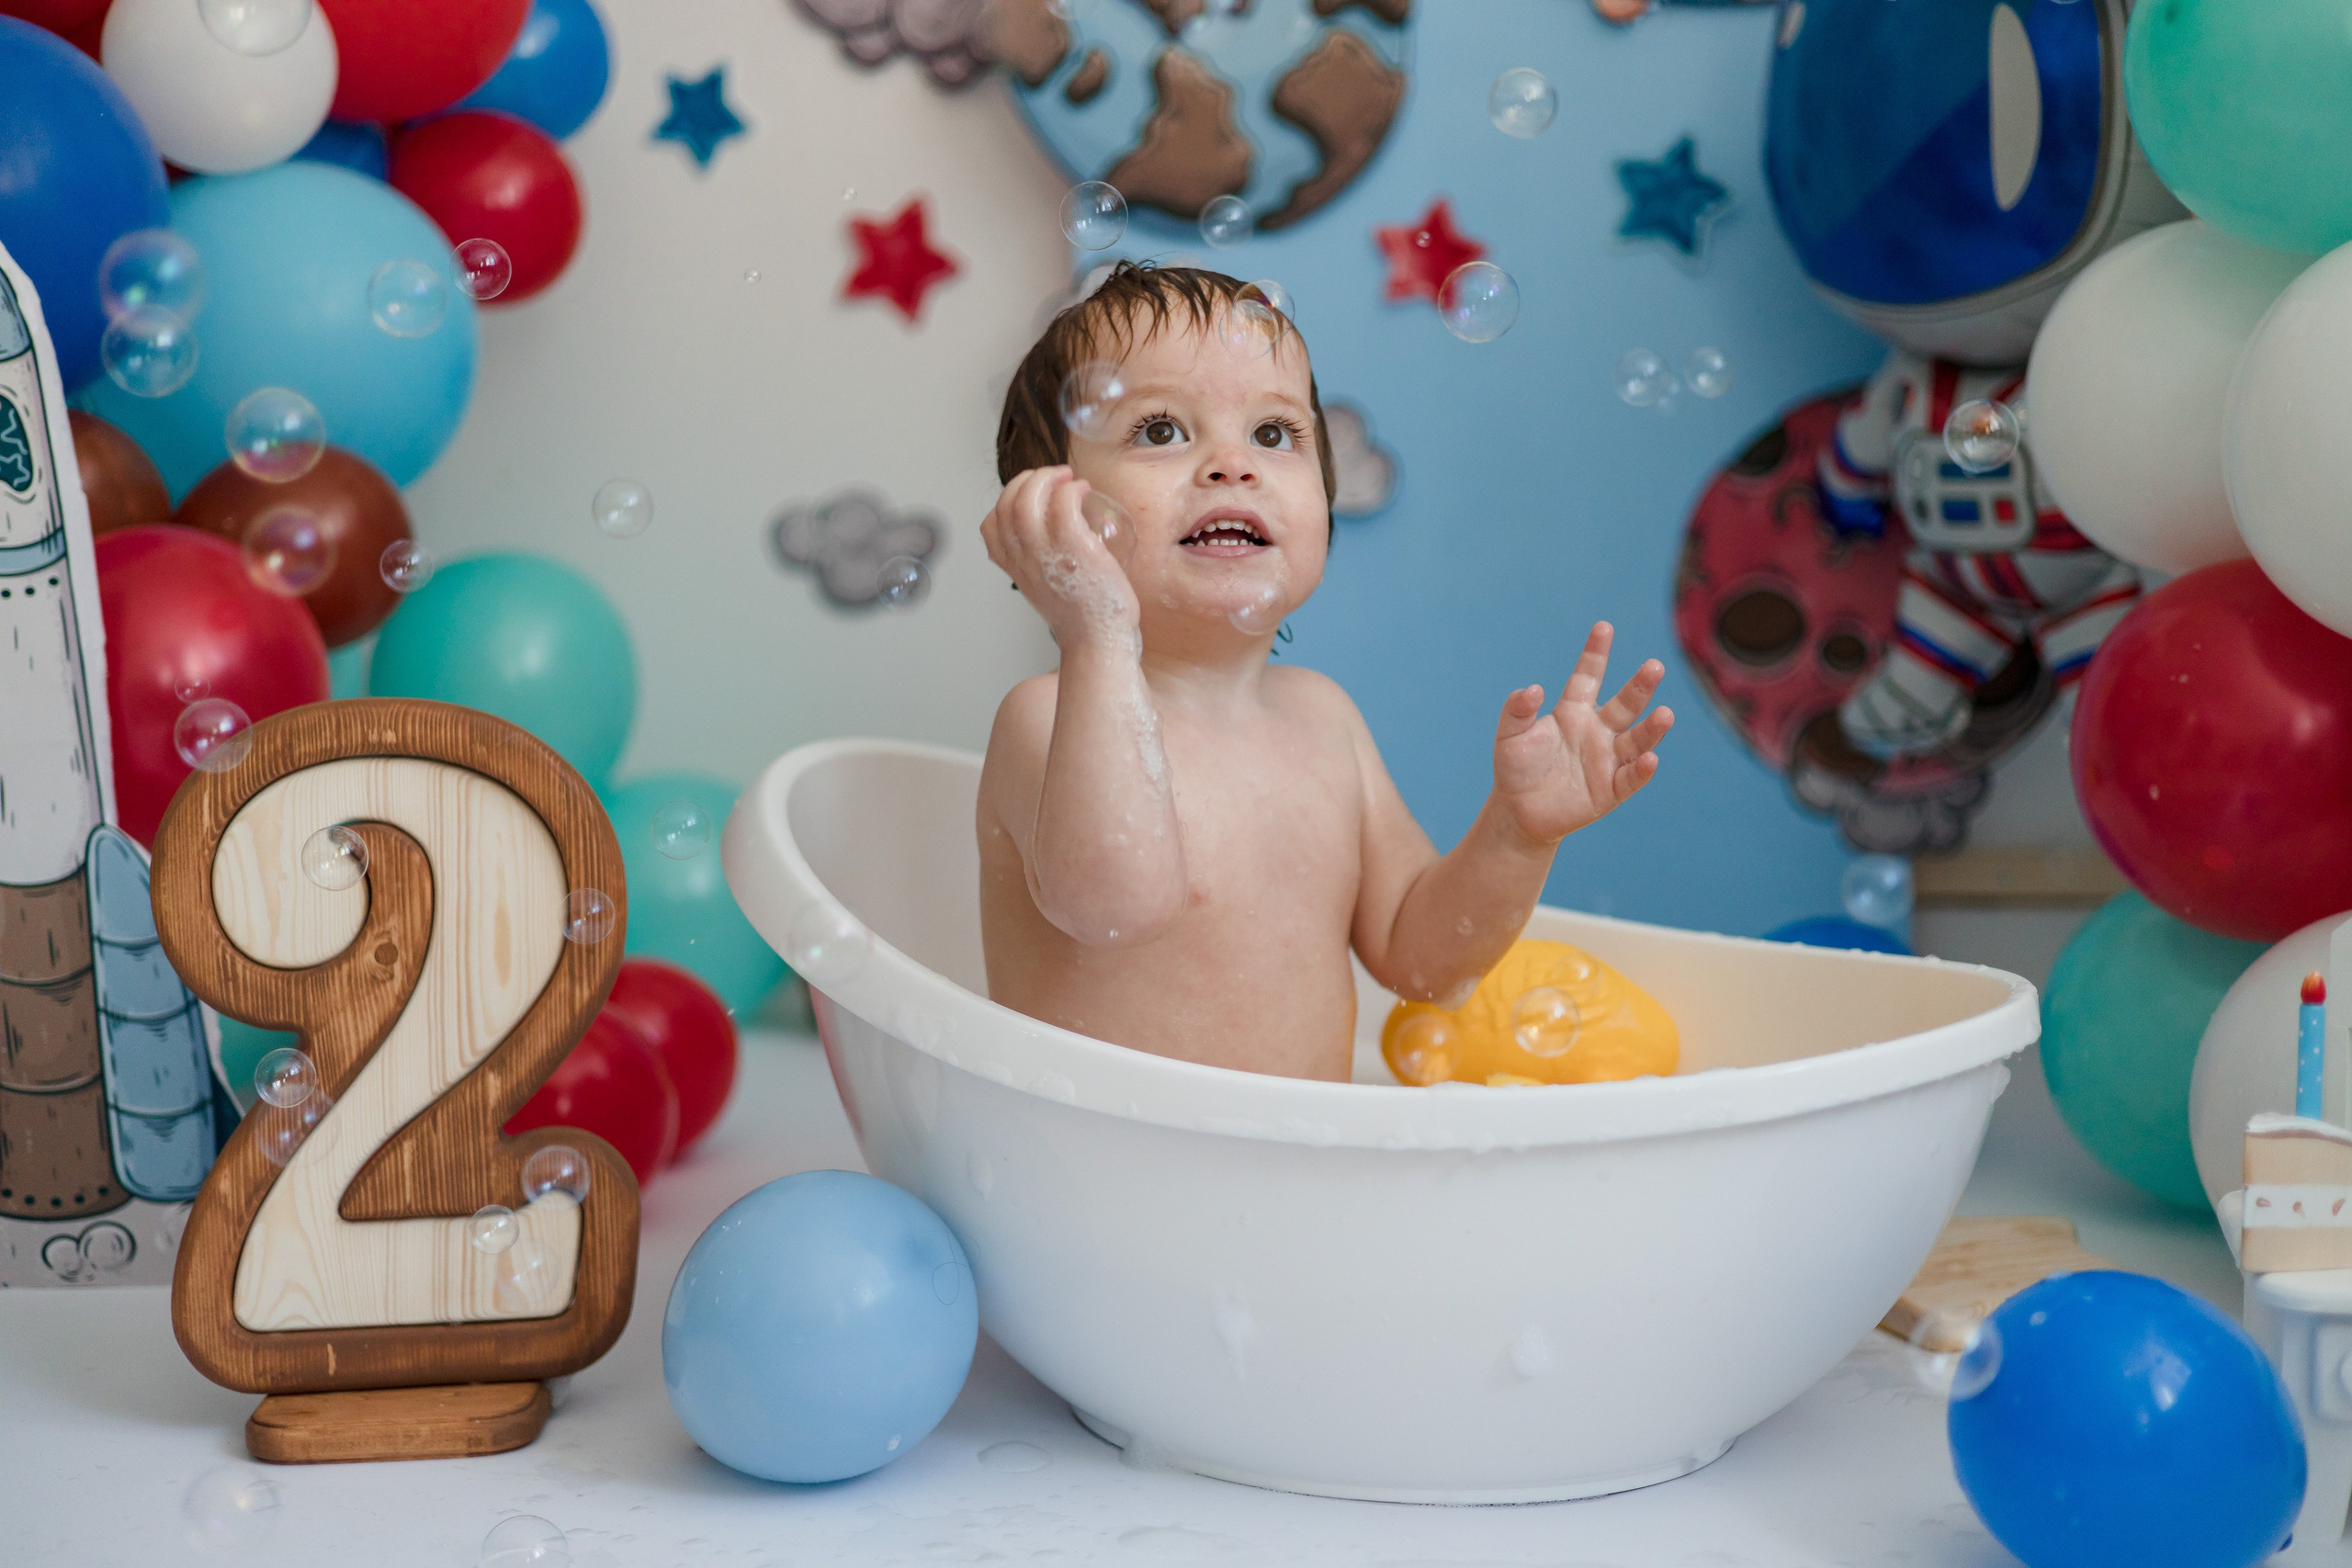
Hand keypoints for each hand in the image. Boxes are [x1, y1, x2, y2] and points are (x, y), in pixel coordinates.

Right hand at [981, 467, 1138, 648]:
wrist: (1096, 639)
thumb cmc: (1080, 616)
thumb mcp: (1044, 588)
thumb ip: (1038, 566)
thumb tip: (1049, 544)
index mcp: (1013, 567)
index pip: (990, 524)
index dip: (1006, 500)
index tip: (1029, 496)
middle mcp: (1022, 557)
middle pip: (1008, 502)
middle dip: (1028, 479)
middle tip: (1053, 477)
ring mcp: (1045, 551)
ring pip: (1028, 497)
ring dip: (1047, 477)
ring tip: (1067, 478)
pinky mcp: (1073, 546)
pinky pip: (1063, 502)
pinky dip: (1071, 488)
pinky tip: (1082, 490)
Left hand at [1491, 622, 1673, 846]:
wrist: (1519, 812)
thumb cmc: (1515, 768)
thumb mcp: (1509, 737)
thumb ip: (1517, 711)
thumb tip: (1532, 689)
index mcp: (1573, 711)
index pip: (1588, 676)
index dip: (1596, 653)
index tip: (1603, 627)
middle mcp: (1597, 730)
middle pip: (1624, 704)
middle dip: (1640, 686)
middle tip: (1654, 666)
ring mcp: (1608, 759)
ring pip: (1637, 739)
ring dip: (1652, 728)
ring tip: (1665, 714)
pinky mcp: (1611, 790)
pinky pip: (1631, 777)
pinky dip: (1642, 769)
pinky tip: (1650, 759)